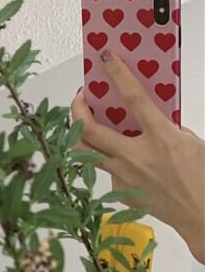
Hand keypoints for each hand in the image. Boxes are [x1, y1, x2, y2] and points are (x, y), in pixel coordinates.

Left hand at [69, 51, 204, 263]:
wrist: (200, 213)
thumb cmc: (201, 176)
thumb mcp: (188, 141)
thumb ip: (165, 126)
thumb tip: (145, 117)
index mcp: (160, 138)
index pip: (133, 99)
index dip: (118, 75)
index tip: (106, 59)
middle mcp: (136, 157)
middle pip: (90, 130)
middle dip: (78, 108)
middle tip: (80, 97)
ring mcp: (124, 177)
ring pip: (85, 153)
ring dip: (80, 135)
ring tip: (84, 123)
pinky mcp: (120, 192)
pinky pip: (107, 171)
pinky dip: (110, 160)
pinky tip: (121, 158)